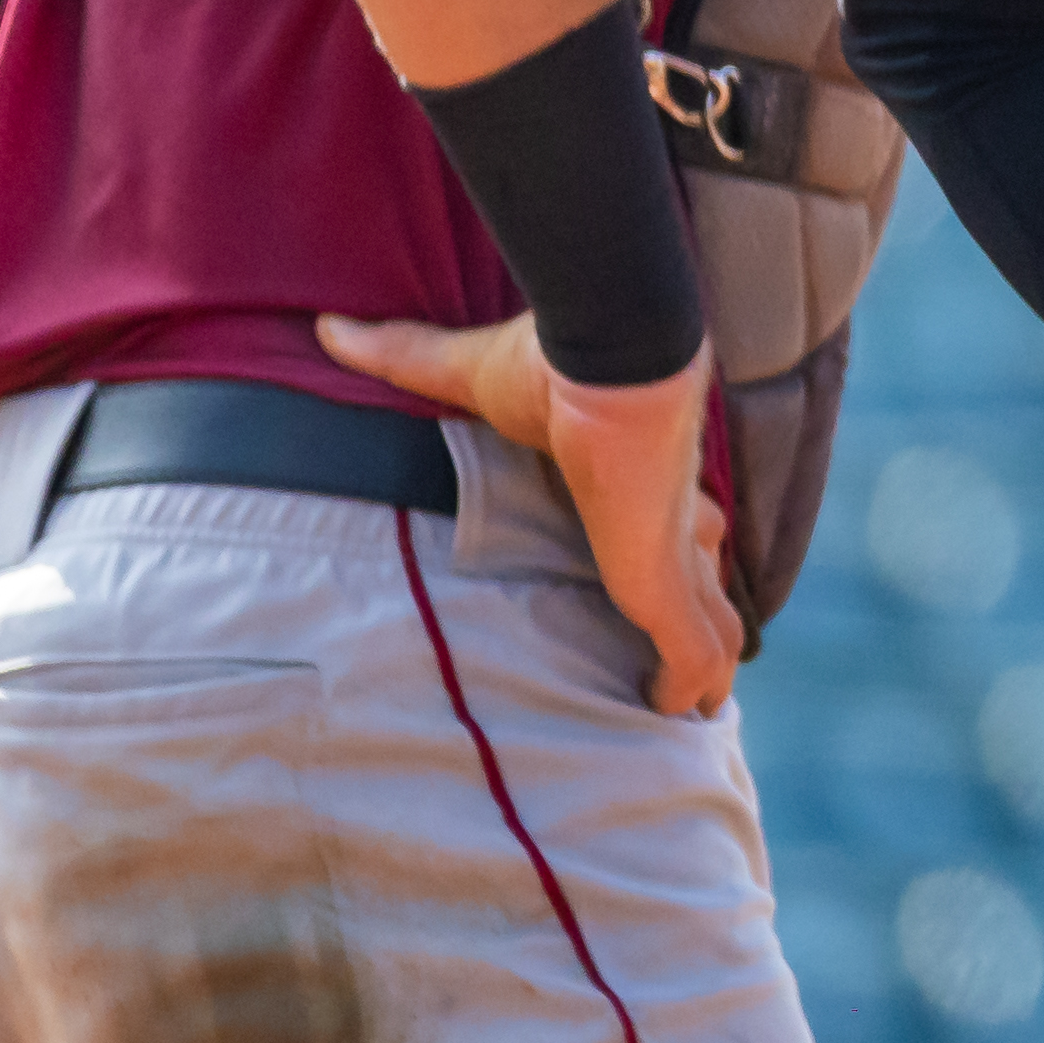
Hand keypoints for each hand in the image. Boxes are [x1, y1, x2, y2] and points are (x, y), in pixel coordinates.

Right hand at [318, 312, 742, 718]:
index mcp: (636, 474)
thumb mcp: (467, 372)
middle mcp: (666, 515)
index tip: (674, 563)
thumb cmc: (552, 368)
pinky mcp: (666, 583)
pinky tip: (690, 712)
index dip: (680, 542)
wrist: (610, 368)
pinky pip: (697, 649)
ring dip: (708, 661)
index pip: (672, 514)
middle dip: (699, 608)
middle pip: (703, 572)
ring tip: (697, 705)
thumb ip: (403, 356)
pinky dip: (694, 682)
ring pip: (713, 619)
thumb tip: (330, 330)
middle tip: (688, 652)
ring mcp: (671, 552)